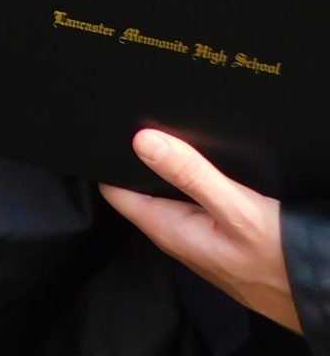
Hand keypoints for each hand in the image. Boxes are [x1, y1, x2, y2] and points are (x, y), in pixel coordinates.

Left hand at [100, 129, 300, 333]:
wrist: (319, 290)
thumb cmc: (280, 260)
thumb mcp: (236, 209)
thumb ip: (189, 174)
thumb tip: (143, 140)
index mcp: (168, 229)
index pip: (116, 191)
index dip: (108, 160)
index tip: (107, 132)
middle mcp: (176, 235)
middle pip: (138, 190)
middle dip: (135, 160)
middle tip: (136, 124)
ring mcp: (197, 239)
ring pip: (165, 196)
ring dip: (164, 171)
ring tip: (165, 138)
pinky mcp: (217, 239)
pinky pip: (191, 206)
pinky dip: (189, 184)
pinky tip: (200, 168)